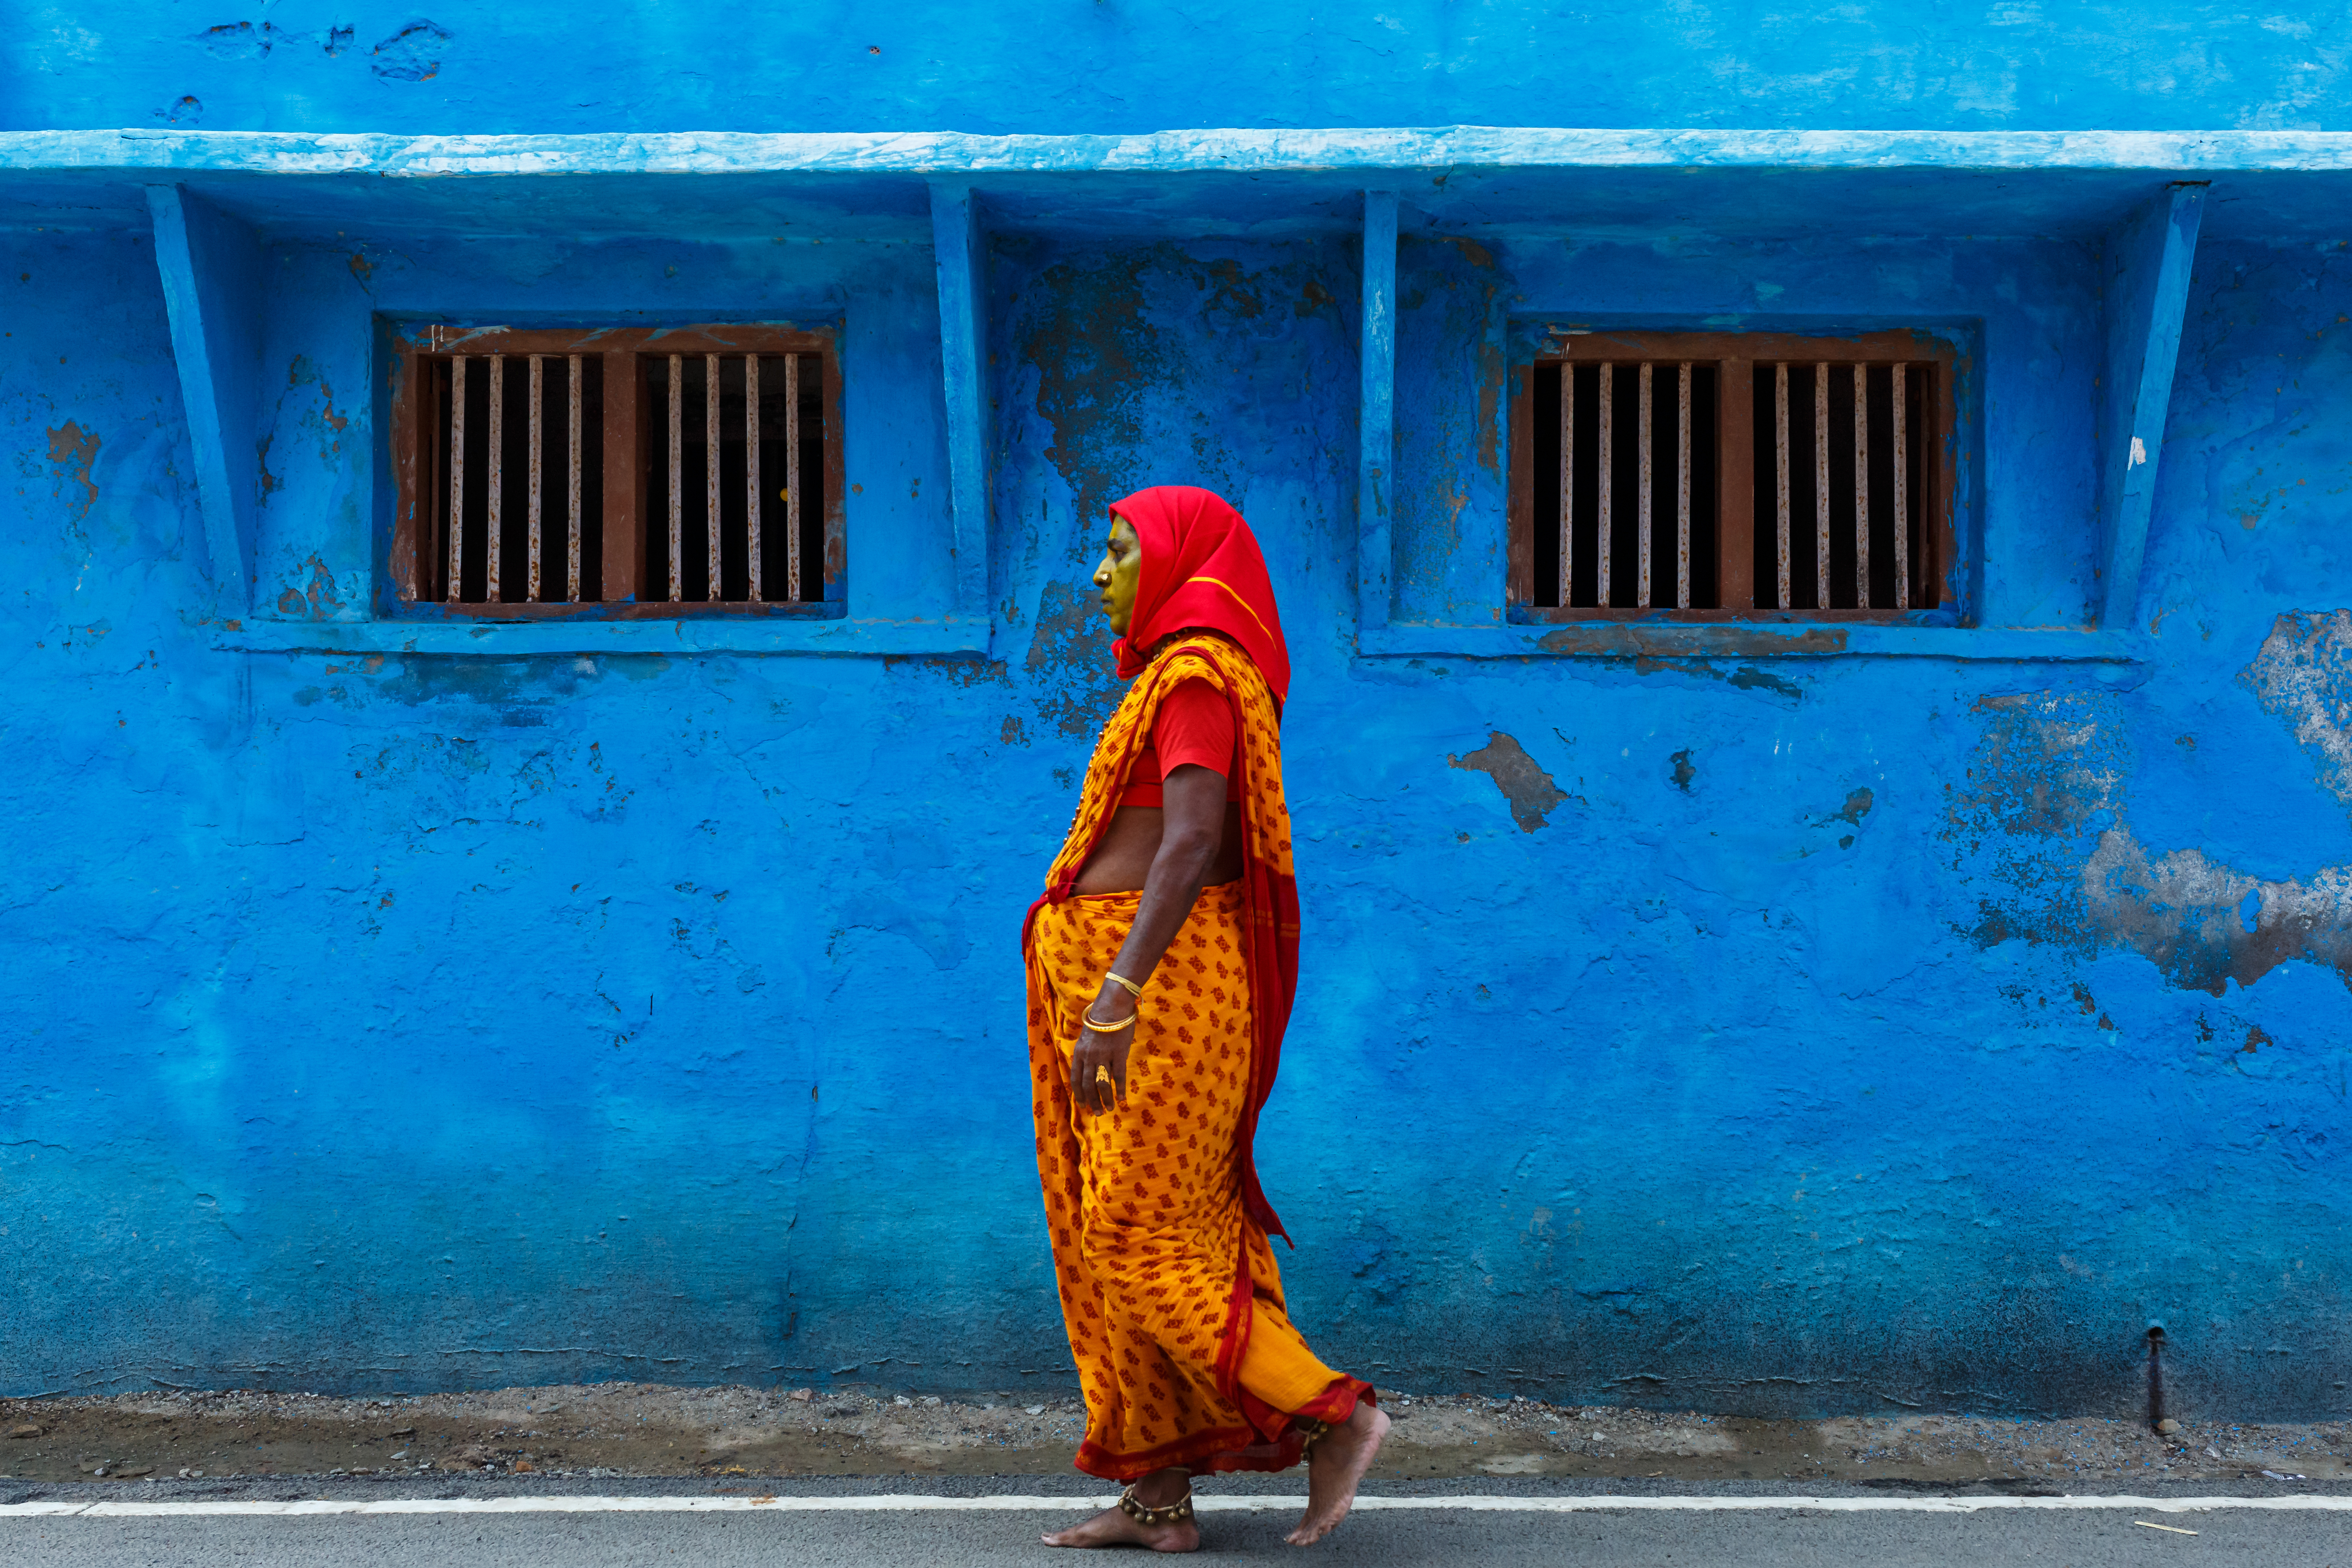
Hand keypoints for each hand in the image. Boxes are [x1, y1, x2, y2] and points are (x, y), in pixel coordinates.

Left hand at [1072, 994, 1135, 1116]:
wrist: (1112, 1006)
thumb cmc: (1100, 1019)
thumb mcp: (1086, 1036)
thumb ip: (1086, 1053)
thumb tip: (1088, 1068)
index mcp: (1079, 1052)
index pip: (1075, 1079)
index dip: (1078, 1094)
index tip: (1082, 1105)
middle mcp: (1089, 1057)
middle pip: (1088, 1085)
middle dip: (1092, 1101)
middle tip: (1098, 1113)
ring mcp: (1103, 1056)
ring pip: (1102, 1084)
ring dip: (1105, 1099)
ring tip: (1110, 1108)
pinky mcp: (1118, 1054)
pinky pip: (1119, 1076)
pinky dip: (1120, 1089)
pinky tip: (1122, 1098)